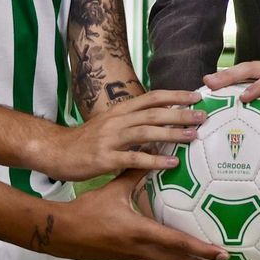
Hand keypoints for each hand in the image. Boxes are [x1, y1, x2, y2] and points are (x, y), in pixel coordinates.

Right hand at [46, 89, 203, 181]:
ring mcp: (111, 139)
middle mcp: (117, 121)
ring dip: (172, 134)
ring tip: (193, 136)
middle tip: (203, 115)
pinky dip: (154, 161)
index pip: (152, 97)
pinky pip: (134, 159)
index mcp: (120, 111)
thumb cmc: (86, 141)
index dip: (175, 95)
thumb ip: (133, 123)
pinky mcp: (105, 159)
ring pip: (146, 133)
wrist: (56, 151)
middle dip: (180, 113)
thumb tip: (161, 125)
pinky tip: (171, 163)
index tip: (196, 95)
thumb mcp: (110, 125)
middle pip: (154, 113)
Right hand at [52, 169, 259, 259]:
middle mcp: (148, 252)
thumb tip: (156, 146)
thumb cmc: (88, 211)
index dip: (201, 250)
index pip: (176, 244)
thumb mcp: (114, 189)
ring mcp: (147, 259)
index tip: (225, 254)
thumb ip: (137, 169)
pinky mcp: (146, 259)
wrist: (65, 236)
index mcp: (141, 234)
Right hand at [203, 53, 259, 126]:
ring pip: (248, 68)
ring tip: (207, 83)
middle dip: (230, 75)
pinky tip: (222, 85)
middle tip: (209, 83)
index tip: (243, 99)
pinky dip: (236, 77)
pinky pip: (252, 72)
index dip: (258, 87)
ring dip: (228, 74)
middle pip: (252, 67)